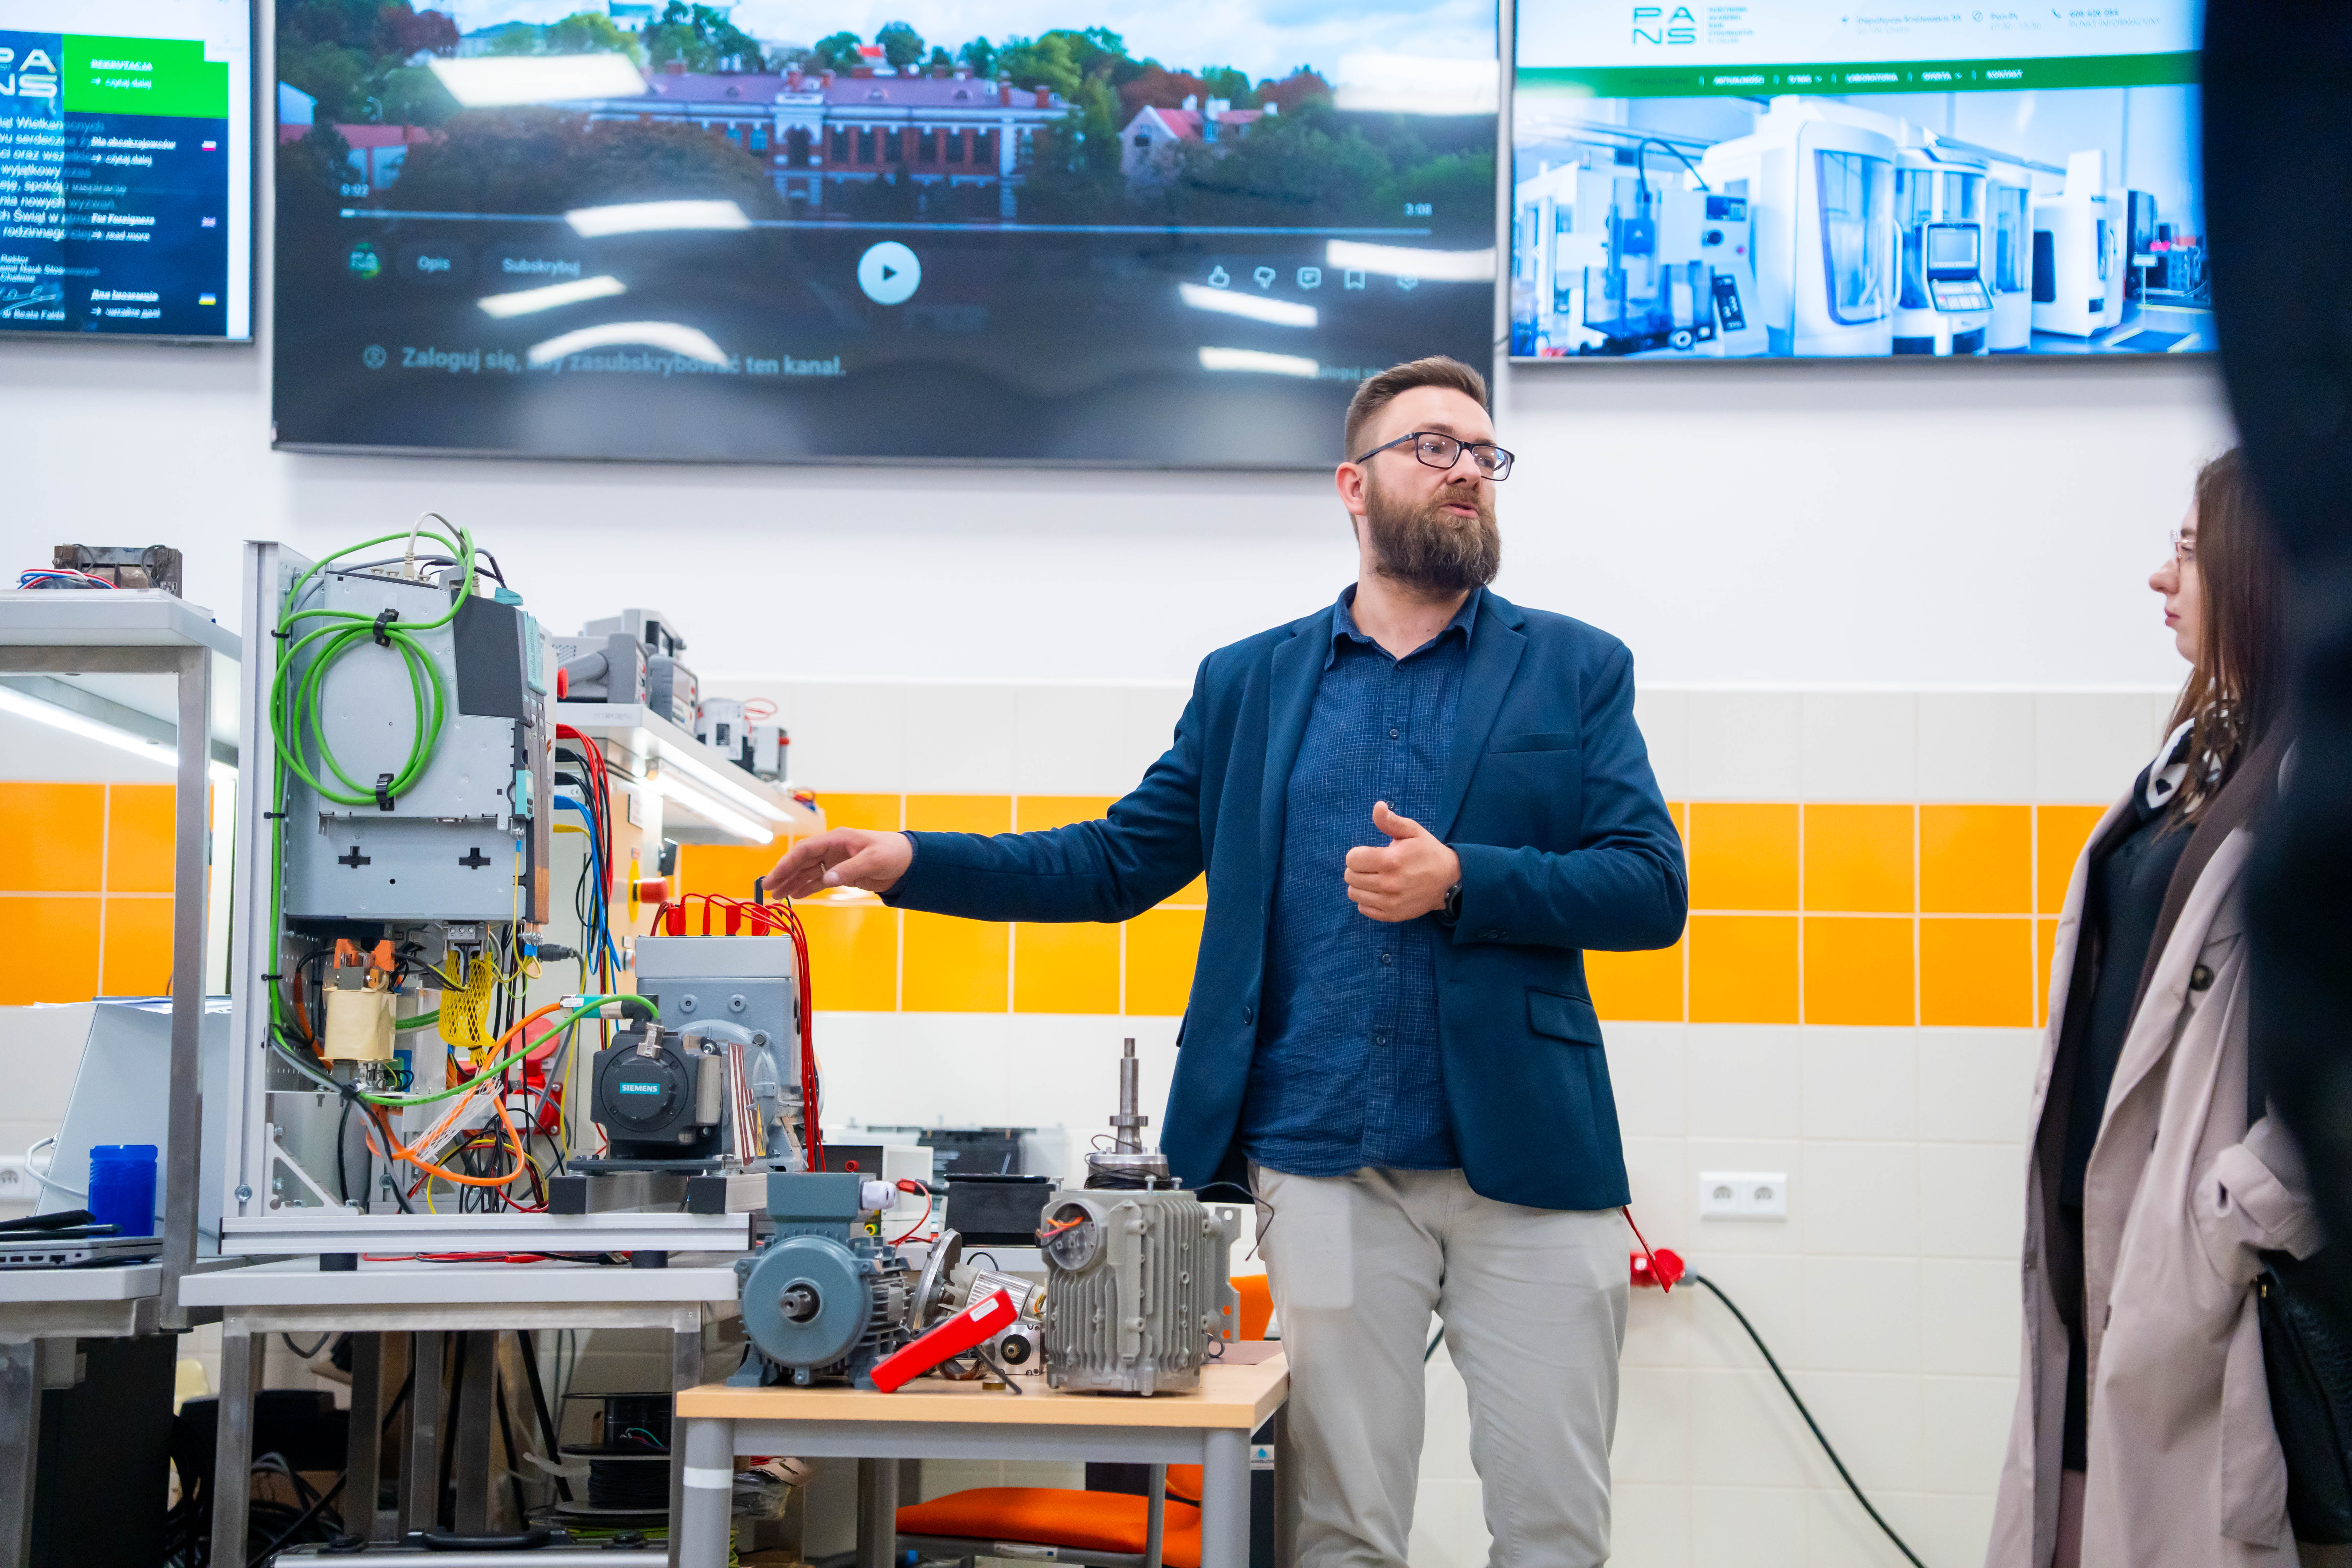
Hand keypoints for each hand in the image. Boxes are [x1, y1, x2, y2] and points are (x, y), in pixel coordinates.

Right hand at [760, 828, 912, 898]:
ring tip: (777, 896)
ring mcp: (836, 861)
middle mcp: (832, 849)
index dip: (787, 863)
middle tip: (768, 889)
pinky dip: (807, 888)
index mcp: (837, 839)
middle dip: (784, 874)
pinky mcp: (841, 873)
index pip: (805, 850)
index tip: (774, 876)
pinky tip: (796, 896)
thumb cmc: (892, 853)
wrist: (908, 862)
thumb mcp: (873, 860)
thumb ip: (849, 870)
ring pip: (808, 872)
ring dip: (792, 883)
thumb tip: (827, 879)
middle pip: (802, 861)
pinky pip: (819, 880)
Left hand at [1343, 802, 1459, 922]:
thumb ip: (1391, 821)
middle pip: (1350, 876)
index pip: (1352, 859)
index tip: (1369, 854)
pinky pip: (1363, 908)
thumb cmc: (1428, 852)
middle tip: (1373, 865)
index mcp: (1391, 861)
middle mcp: (1388, 884)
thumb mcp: (1413, 831)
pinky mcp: (1391, 915)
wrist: (1449, 881)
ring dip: (1360, 884)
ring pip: (1353, 893)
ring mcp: (1389, 902)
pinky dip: (1367, 900)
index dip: (1358, 854)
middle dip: (1358, 868)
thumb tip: (1378, 807)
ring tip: (1375, 878)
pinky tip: (1379, 891)